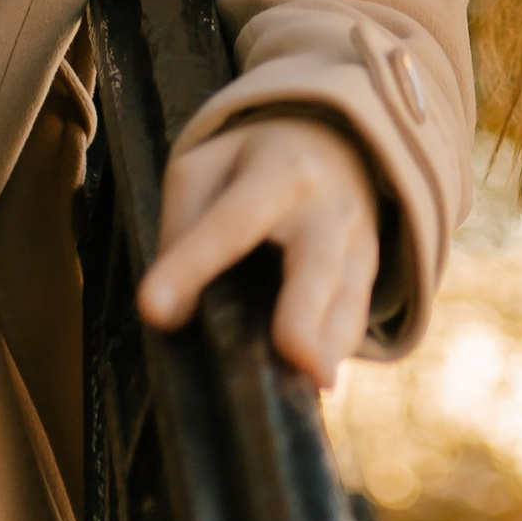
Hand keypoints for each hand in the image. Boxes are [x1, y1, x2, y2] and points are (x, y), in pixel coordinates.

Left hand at [137, 113, 381, 385]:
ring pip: (347, 300)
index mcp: (276, 171)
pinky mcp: (369, 272)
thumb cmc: (251, 164)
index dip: (191, 265)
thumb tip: (168, 316)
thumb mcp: (204, 170)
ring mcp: (358, 241)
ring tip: (313, 383)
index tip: (152, 308)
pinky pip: (356, 318)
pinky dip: (337, 349)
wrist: (335, 138)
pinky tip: (316, 376)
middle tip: (294, 356)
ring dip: (329, 345)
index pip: (230, 222)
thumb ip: (181, 231)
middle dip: (304, 313)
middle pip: (316, 264)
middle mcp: (327, 206)